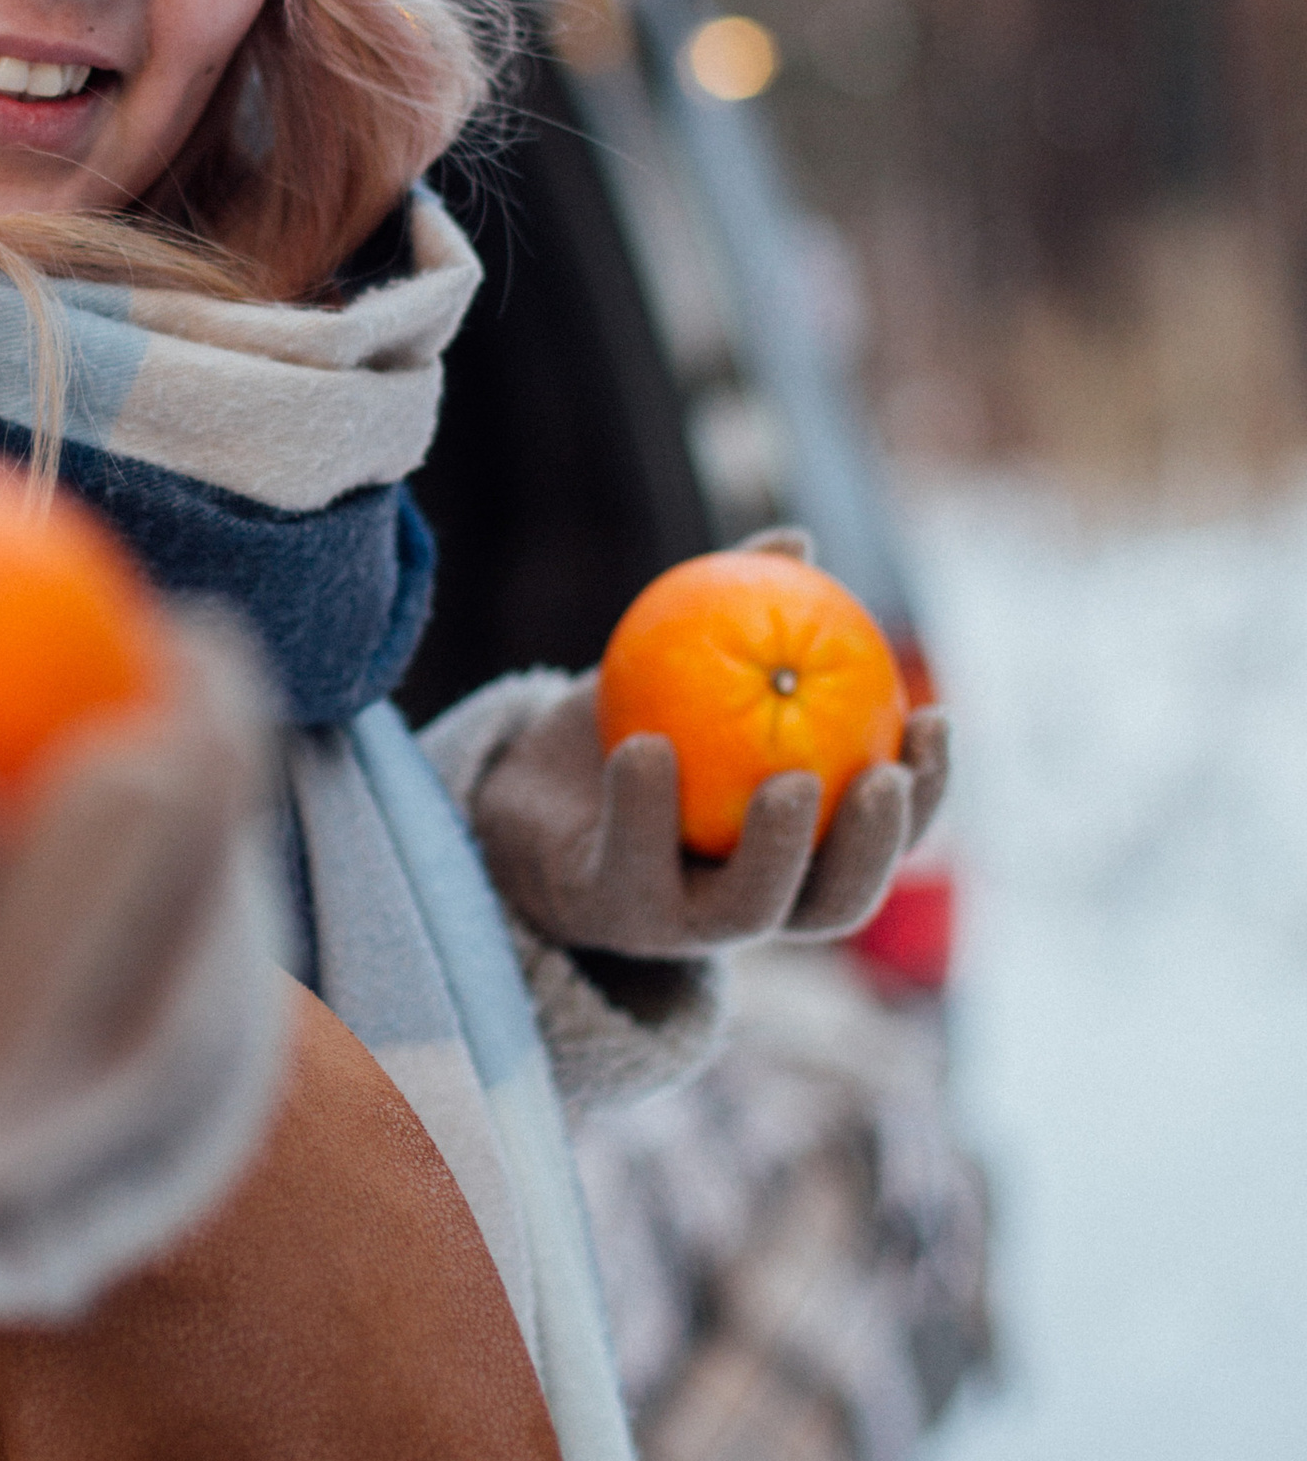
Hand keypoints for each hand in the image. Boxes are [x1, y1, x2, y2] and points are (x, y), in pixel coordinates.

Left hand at [459, 525, 949, 957]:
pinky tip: (646, 747)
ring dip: (777, 849)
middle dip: (875, 847)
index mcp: (795, 847)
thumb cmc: (633, 720)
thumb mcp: (687, 662)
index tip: (936, 718)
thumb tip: (797, 540)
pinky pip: (631, 865)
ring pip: (749, 910)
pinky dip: (642, 808)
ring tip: (788, 780)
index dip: (928, 792)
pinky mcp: (605, 910)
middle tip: (882, 777)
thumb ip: (745, 609)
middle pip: (837, 900)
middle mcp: (751, 898)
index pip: (881, 835)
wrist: (525, 789)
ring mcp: (680, 920)